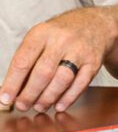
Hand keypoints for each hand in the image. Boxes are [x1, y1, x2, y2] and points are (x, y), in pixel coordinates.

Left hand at [1, 7, 117, 113]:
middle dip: (30, 94)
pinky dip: (69, 98)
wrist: (95, 24)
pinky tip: (59, 105)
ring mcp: (80, 51)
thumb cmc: (60, 36)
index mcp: (42, 33)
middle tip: (22, 105)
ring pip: (62, 79)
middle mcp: (62, 40)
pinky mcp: (94, 62)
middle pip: (43, 72)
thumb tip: (11, 90)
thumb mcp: (40, 39)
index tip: (5, 98)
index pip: (23, 62)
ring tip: (39, 106)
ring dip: (48, 98)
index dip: (12, 83)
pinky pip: (81, 84)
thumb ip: (26, 61)